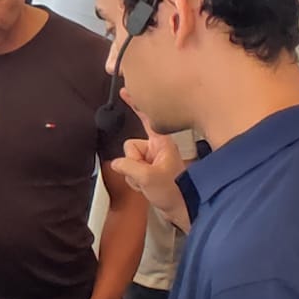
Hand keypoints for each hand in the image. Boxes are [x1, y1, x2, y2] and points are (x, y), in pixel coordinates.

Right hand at [109, 91, 190, 230]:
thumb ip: (129, 166)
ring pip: (129, 160)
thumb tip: (116, 162)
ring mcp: (153, 159)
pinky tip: (146, 187)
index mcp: (162, 142)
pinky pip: (131, 170)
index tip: (126, 88)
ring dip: (134, 174)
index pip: (147, 117)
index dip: (135, 103)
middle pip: (130, 146)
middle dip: (132, 163)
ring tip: (149, 183)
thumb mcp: (148, 178)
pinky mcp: (150, 169)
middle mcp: (157, 147)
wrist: (182, 209)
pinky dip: (135, 180)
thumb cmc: (174, 192)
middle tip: (145, 176)